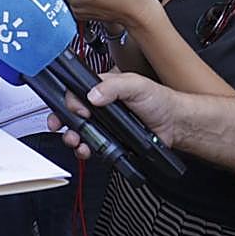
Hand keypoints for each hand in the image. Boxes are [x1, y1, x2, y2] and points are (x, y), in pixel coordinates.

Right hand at [47, 73, 178, 159]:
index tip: (78, 110)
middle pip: (71, 113)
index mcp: (103, 89)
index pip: (76, 92)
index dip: (70, 102)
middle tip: (60, 126)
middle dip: (62, 120)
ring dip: (72, 137)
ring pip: (78, 131)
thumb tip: (93, 95)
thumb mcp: (136, 85)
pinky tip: (87, 150)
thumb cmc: (158, 100)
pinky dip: (85, 150)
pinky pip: (91, 146)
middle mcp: (100, 106)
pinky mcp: (109, 140)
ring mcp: (104, 124)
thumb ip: (113, 87)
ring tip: (75, 141)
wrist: (174, 125)